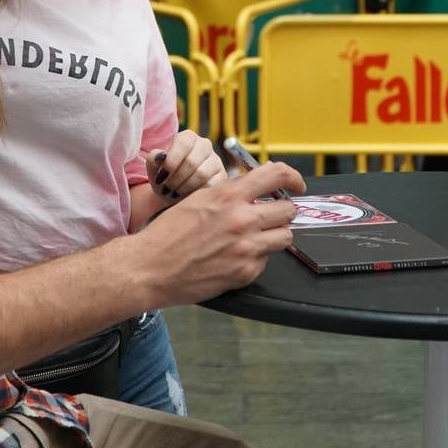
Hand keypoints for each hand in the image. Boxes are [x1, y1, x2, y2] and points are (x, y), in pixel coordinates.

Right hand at [134, 161, 305, 305]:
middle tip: (270, 215)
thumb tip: (256, 187)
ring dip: (273, 235)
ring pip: (284, 237)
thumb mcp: (199, 199)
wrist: (151, 267)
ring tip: (253, 237)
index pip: (276, 175)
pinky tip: (234, 256)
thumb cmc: (168, 233)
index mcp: (229, 195)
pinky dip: (255, 258)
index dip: (293, 177)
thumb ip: (230, 192)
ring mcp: (247, 248)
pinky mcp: (245, 272)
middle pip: (288, 210)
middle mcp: (243, 219)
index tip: (296, 184)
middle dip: (281, 211)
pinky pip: (266, 261)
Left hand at [147, 131, 226, 203]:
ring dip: (184, 187)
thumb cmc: (164, 177)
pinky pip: (210, 185)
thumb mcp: (154, 168)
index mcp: (188, 137)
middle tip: (166, 188)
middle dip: (175, 178)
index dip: (171, 161)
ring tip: (174, 192)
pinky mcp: (222, 176)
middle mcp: (204, 144)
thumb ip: (153, 159)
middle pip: (191, 161)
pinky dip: (195, 192)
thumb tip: (160, 156)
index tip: (161, 176)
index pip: (183, 142)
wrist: (174, 193)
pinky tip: (186, 195)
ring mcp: (215, 160)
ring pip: (201, 174)